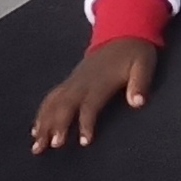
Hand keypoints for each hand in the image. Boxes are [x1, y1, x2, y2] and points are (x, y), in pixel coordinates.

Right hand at [31, 39, 158, 150]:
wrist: (122, 33)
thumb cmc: (135, 53)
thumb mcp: (144, 64)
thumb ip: (140, 83)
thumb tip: (138, 103)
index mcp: (100, 81)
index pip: (90, 104)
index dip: (86, 123)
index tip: (83, 142)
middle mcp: (82, 82)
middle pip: (65, 105)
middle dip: (56, 126)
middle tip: (51, 147)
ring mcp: (73, 81)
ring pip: (53, 103)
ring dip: (43, 123)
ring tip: (37, 146)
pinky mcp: (70, 82)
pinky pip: (51, 98)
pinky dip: (41, 113)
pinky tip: (36, 129)